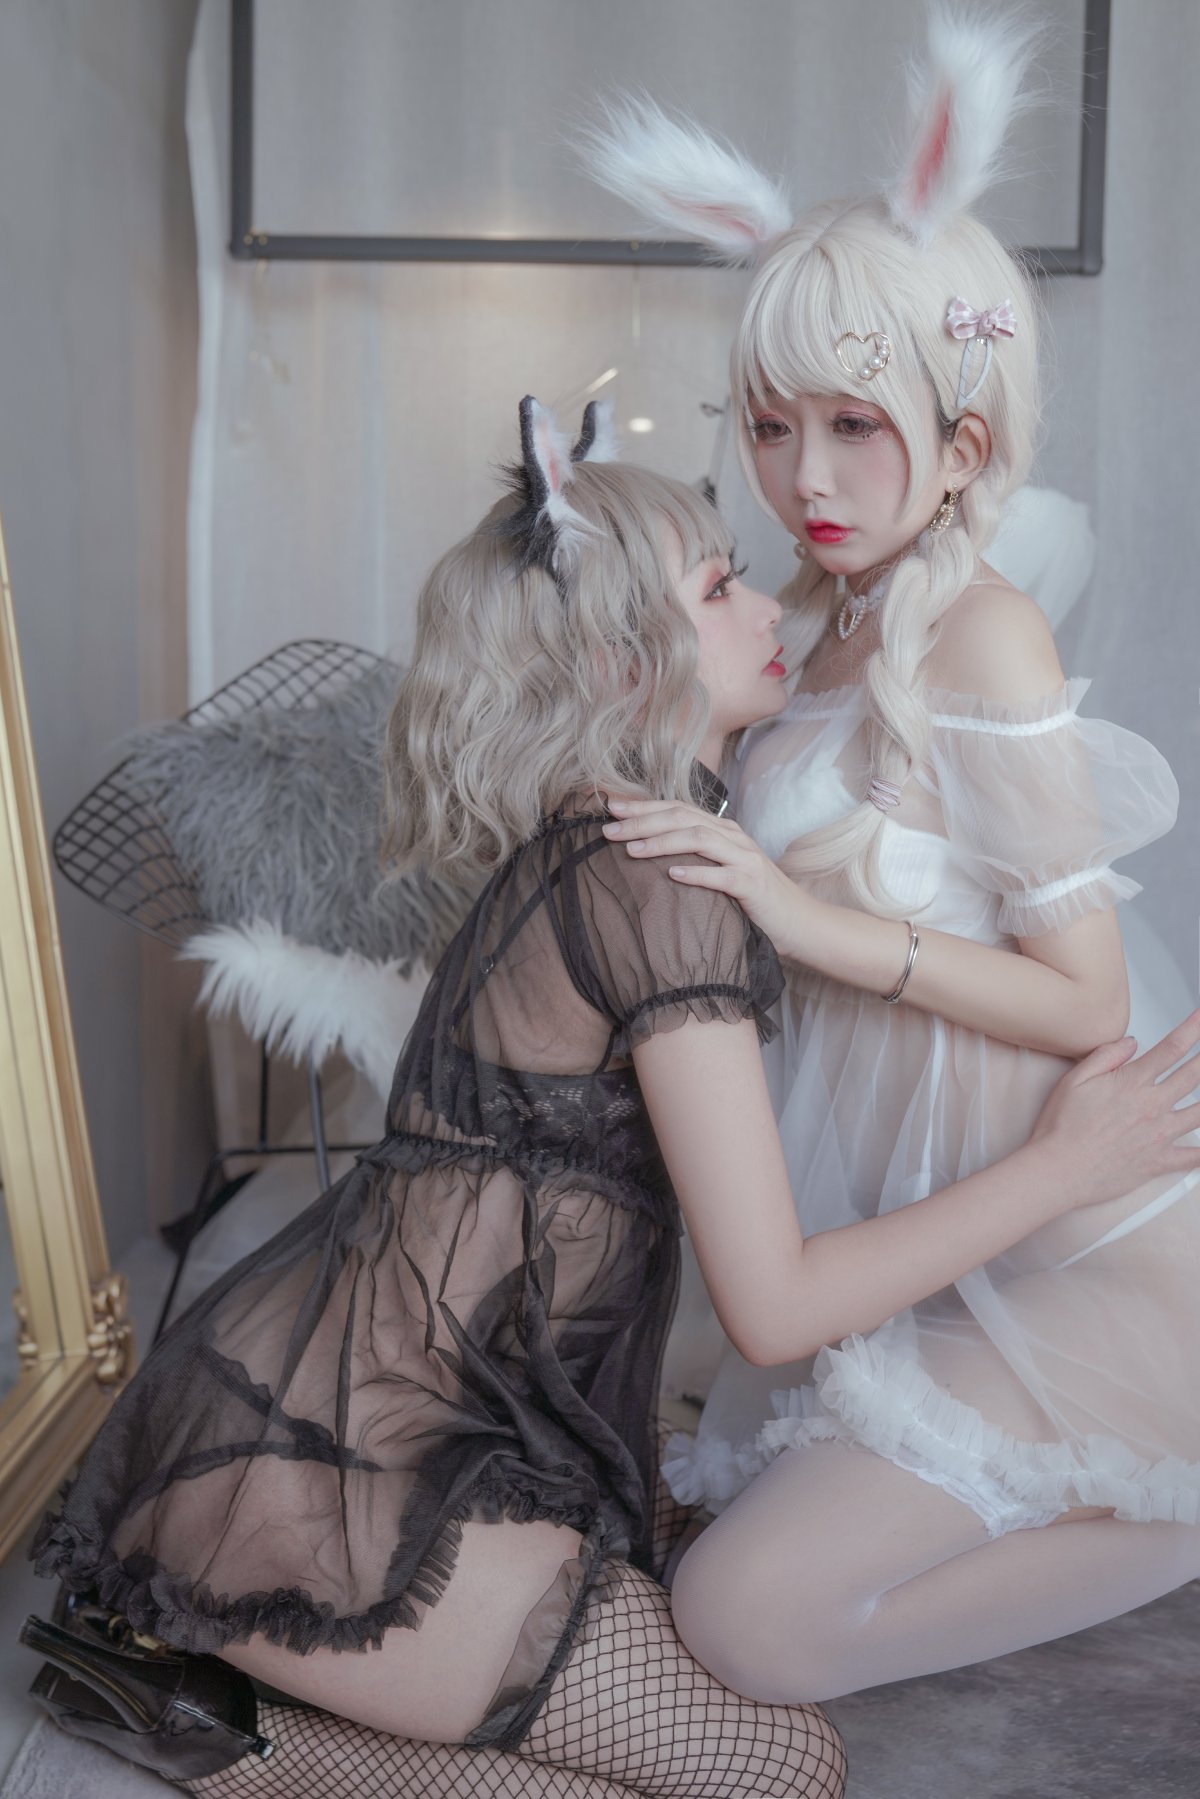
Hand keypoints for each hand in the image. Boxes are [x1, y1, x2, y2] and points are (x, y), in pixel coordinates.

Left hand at [602, 797, 811, 955]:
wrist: (799, 922)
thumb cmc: (753, 900)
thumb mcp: (720, 870)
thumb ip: (694, 857)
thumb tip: (647, 851)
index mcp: (722, 831)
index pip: (677, 809)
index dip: (643, 807)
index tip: (610, 809)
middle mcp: (733, 837)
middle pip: (682, 819)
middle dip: (642, 822)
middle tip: (609, 830)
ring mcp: (745, 858)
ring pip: (698, 840)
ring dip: (662, 843)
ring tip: (631, 850)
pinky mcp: (752, 885)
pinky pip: (721, 876)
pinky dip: (696, 874)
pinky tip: (672, 875)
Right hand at [1030, 1009, 1199, 1208]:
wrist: (1059, 1169)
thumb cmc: (1061, 1128)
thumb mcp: (1074, 1079)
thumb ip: (1105, 1056)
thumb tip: (1130, 1043)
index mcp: (1132, 1083)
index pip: (1172, 1048)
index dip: (1193, 1029)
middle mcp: (1152, 1107)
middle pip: (1194, 1076)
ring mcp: (1159, 1135)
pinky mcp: (1159, 1161)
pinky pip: (1194, 1157)